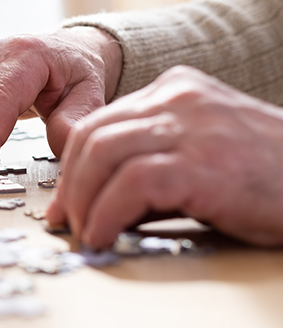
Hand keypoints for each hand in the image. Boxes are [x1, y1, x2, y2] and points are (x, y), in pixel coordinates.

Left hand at [47, 66, 282, 247]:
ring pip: (102, 153)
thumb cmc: (267, 176)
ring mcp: (192, 127)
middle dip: (69, 183)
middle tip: (64, 219)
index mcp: (176, 90)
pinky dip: (105, 214)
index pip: (101, 122)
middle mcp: (179, 99)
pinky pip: (130, 184)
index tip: (66, 199)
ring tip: (82, 232)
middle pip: (93, 135)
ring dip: (81, 200)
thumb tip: (95, 200)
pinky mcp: (203, 163)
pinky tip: (101, 236)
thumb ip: (152, 159)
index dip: (73, 165)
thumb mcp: (202, 151)